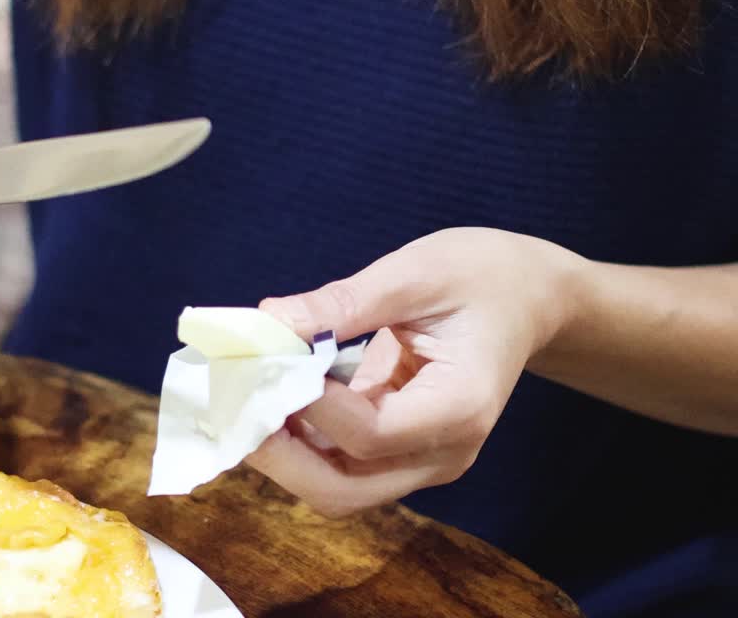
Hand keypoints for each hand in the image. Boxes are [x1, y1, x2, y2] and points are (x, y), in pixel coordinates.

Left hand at [245, 227, 584, 517]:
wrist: (530, 298)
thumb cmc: (483, 276)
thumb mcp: (414, 273)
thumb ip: (341, 303)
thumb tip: (268, 321)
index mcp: (460, 407)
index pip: (369, 434)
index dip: (309, 406)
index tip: (267, 360)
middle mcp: (444, 452)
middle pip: (344, 490)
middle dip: (280, 454)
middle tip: (234, 400)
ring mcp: (423, 461)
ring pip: (336, 489)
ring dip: (282, 453)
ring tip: (244, 399)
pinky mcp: (402, 454)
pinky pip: (340, 465)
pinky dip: (298, 442)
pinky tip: (271, 400)